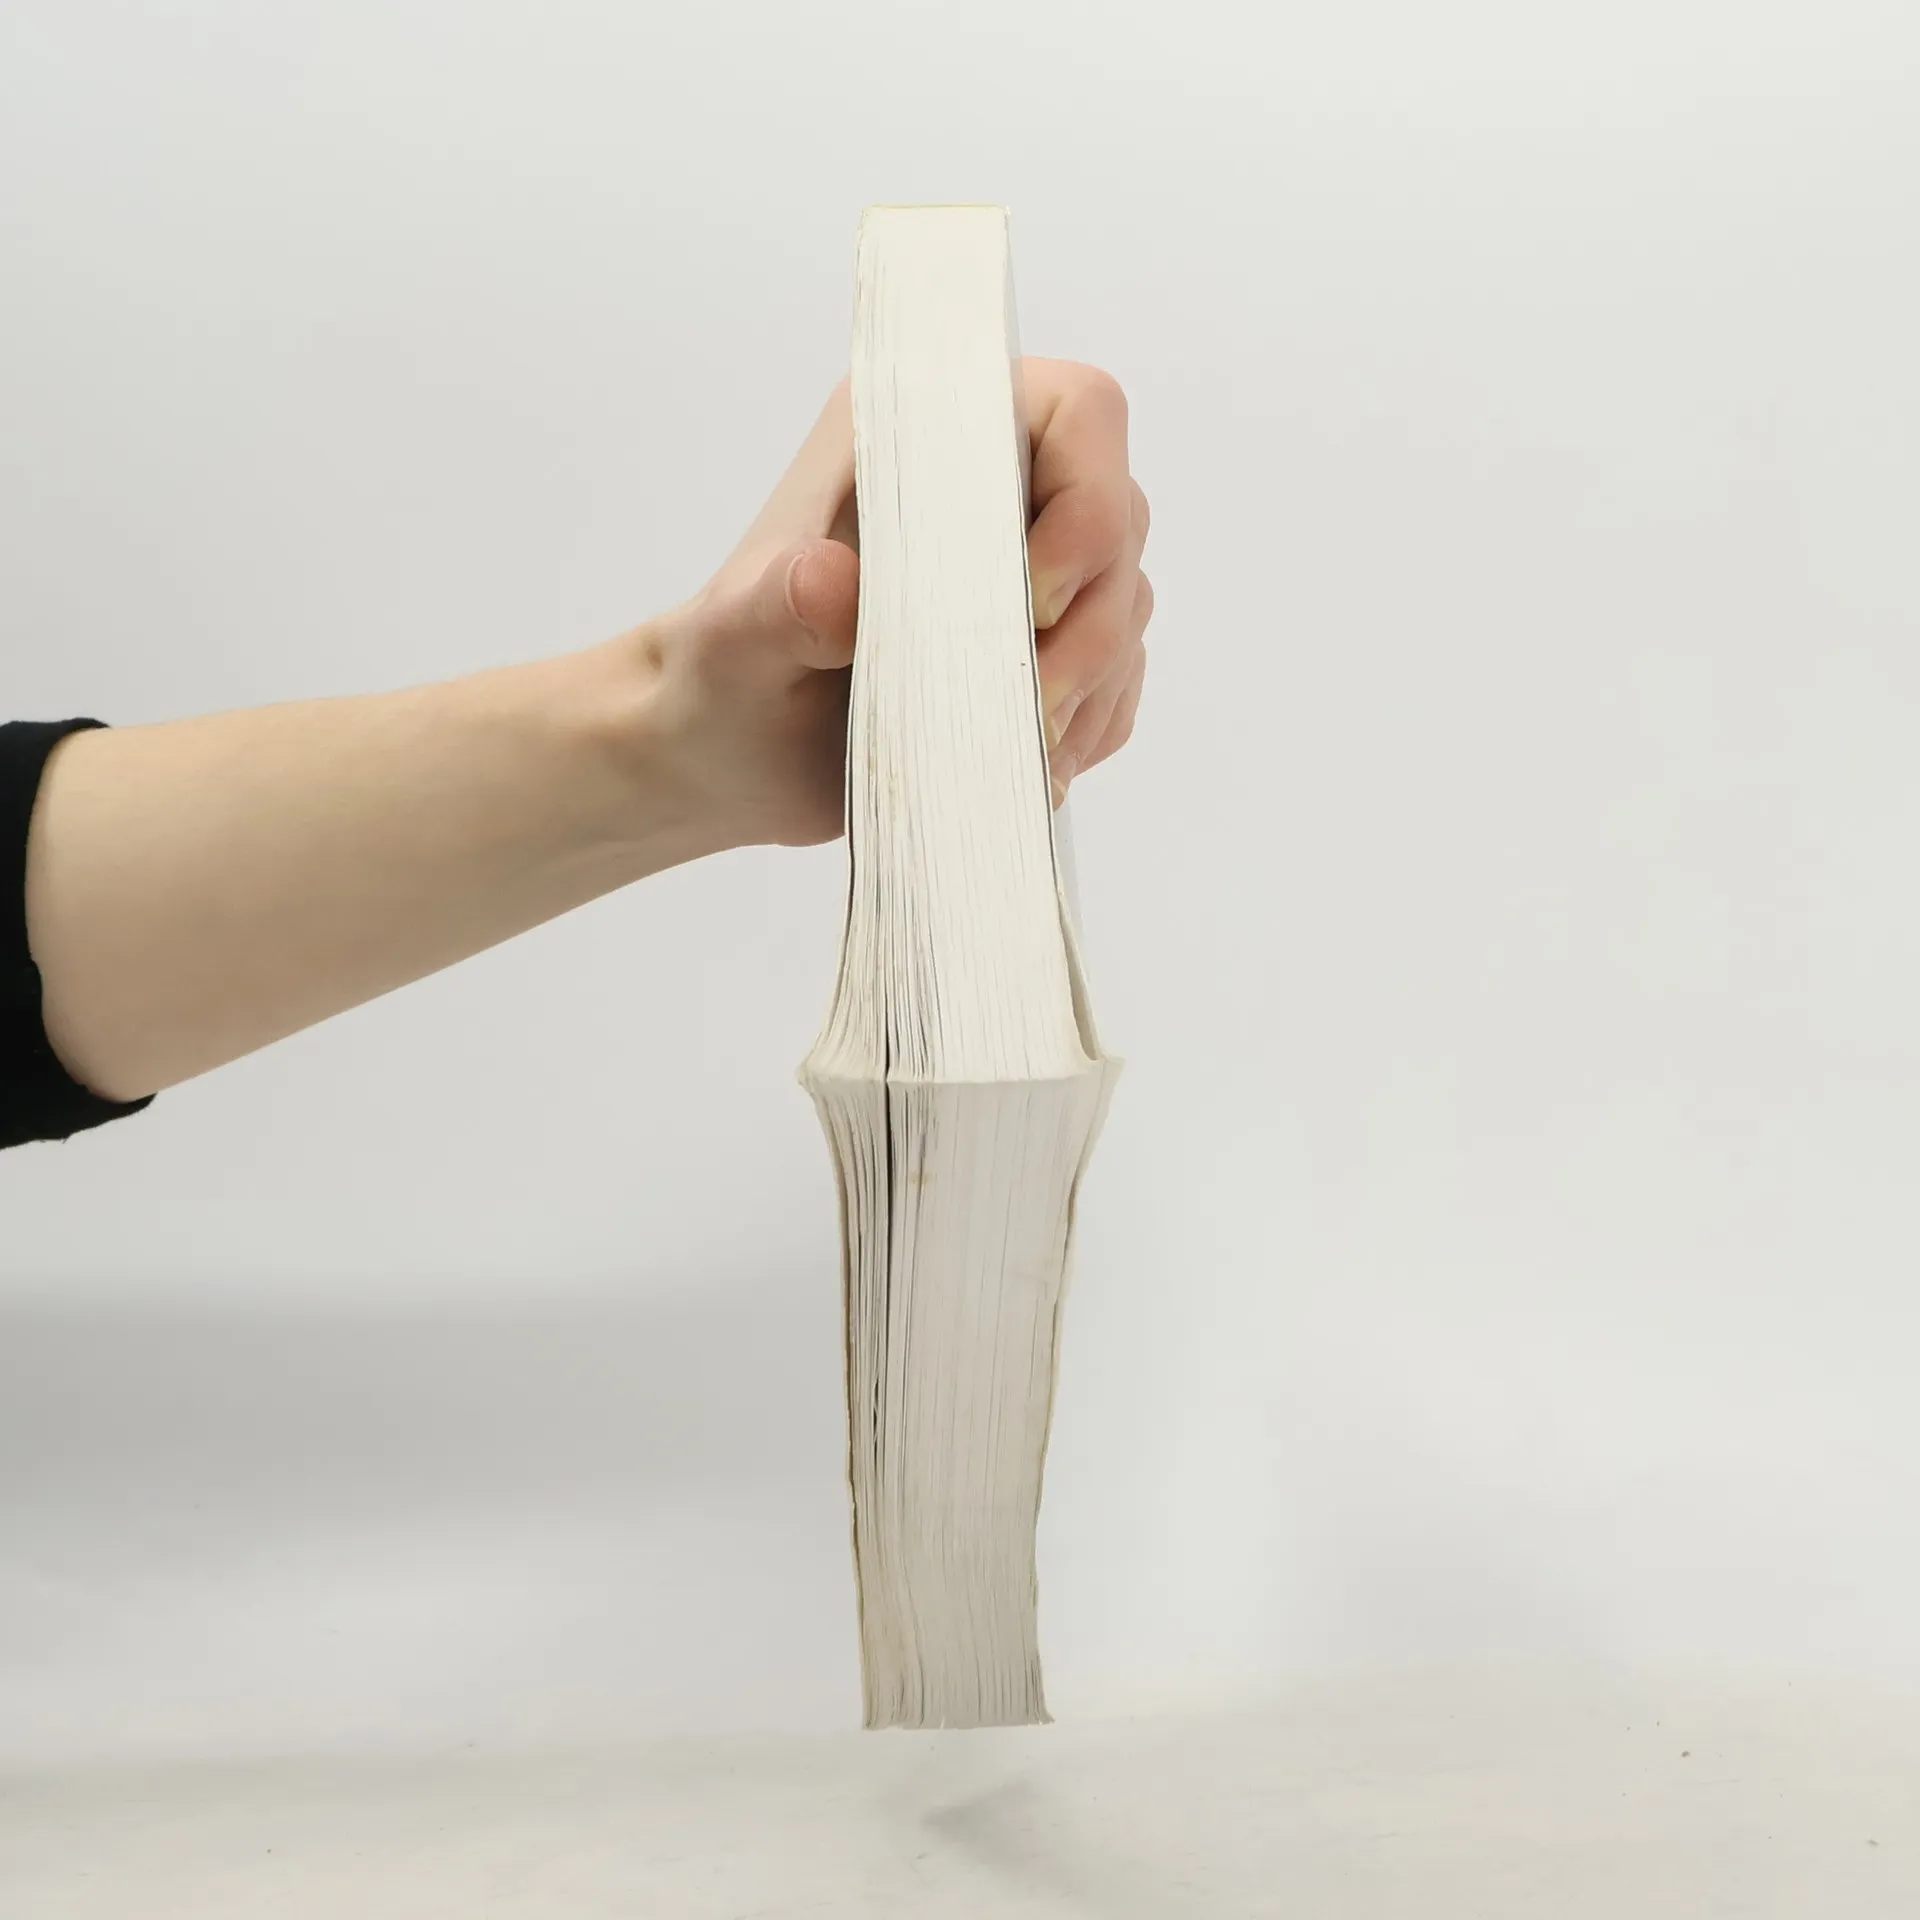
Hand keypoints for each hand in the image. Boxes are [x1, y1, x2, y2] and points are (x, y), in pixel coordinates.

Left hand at [624, 359, 1151, 848]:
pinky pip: (1113, 683)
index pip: (1077, 413)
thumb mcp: (734, 638)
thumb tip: (831, 583)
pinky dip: (1085, 729)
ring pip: (1124, 607)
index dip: (1089, 497)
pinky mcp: (1039, 655)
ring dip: (1090, 686)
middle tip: (1027, 708)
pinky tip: (1028, 765)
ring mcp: (1025, 574)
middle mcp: (990, 491)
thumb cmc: (723, 671)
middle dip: (1090, 625)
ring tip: (1020, 748)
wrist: (727, 754)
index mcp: (927, 437)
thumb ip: (780, 603)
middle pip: (1121, 520)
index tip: (1034, 600)